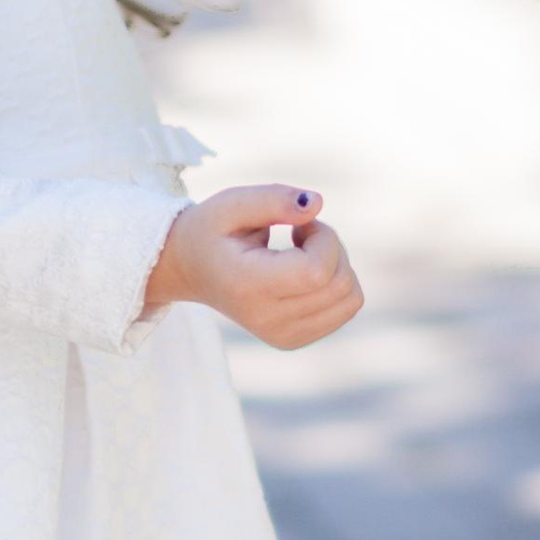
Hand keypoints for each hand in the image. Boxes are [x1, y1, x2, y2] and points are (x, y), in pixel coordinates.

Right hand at [141, 185, 363, 349]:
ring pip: (350, 298)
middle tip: (298, 233)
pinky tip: (303, 273)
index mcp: (248, 287)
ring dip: (337, 264)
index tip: (298, 224)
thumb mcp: (232, 203)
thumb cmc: (212, 230)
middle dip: (331, 246)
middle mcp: (267, 321)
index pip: (317, 271)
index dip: (323, 237)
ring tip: (301, 253)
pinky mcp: (293, 340)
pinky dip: (335, 284)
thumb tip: (318, 203)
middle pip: (339, 283)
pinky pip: (345, 308)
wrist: (189, 270)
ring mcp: (283, 336)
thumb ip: (274, 199)